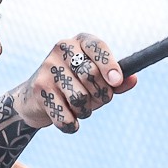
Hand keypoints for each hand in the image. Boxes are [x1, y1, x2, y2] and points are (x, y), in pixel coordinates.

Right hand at [12, 33, 136, 132]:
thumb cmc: (73, 86)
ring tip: (78, 108)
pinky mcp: (39, 89)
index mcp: (80, 42)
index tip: (116, 82)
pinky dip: (71, 125)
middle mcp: (62, 49)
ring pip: (79, 98)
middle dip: (100, 96)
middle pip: (91, 75)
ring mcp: (48, 68)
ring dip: (85, 111)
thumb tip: (133, 80)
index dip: (109, 65)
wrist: (34, 98)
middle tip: (96, 101)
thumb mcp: (96, 80)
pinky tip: (68, 120)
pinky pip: (65, 116)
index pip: (98, 48)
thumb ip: (115, 80)